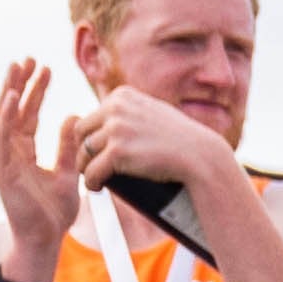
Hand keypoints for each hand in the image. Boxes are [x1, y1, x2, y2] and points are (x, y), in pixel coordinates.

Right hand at [0, 61, 79, 268]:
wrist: (45, 240)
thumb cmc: (54, 212)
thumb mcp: (67, 172)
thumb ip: (67, 145)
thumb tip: (73, 117)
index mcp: (24, 152)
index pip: (28, 114)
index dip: (35, 91)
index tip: (45, 68)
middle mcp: (10, 152)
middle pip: (14, 111)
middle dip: (20, 84)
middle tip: (28, 58)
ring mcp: (3, 160)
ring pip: (4, 118)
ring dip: (10, 92)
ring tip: (16, 68)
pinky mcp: (2, 169)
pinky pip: (2, 138)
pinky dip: (6, 116)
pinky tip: (12, 97)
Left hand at [69, 84, 227, 208]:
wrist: (200, 156)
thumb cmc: (181, 137)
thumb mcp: (154, 111)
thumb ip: (132, 108)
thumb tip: (110, 112)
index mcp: (122, 95)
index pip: (92, 116)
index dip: (93, 136)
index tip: (100, 151)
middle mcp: (116, 108)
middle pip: (82, 132)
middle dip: (85, 150)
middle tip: (93, 166)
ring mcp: (116, 129)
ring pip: (85, 152)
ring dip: (86, 167)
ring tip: (94, 177)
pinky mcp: (118, 152)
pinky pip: (92, 170)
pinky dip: (92, 181)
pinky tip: (96, 186)